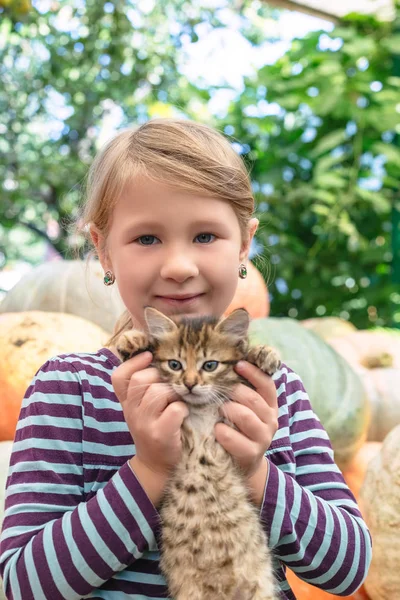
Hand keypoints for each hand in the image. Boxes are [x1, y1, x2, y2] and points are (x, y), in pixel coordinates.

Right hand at [111, 351, 188, 477]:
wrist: (156, 467)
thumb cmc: (154, 431)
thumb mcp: (142, 409)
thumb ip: (144, 388)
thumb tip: (155, 358)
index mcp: (126, 403)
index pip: (119, 377)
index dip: (133, 362)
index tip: (149, 355)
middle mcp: (131, 412)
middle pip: (141, 380)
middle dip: (160, 377)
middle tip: (169, 388)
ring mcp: (144, 423)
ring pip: (159, 392)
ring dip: (174, 393)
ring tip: (176, 403)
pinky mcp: (160, 434)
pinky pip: (175, 408)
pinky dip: (184, 408)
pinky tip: (184, 415)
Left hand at [214, 360, 277, 478]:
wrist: (243, 463)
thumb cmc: (240, 427)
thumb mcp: (246, 407)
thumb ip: (244, 389)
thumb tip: (233, 361)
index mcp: (270, 405)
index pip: (267, 385)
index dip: (254, 373)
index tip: (238, 364)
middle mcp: (270, 420)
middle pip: (254, 400)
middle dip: (235, 392)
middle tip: (220, 391)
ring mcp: (262, 438)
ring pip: (246, 417)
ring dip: (229, 410)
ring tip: (219, 410)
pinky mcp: (251, 454)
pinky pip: (235, 439)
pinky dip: (223, 432)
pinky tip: (217, 429)